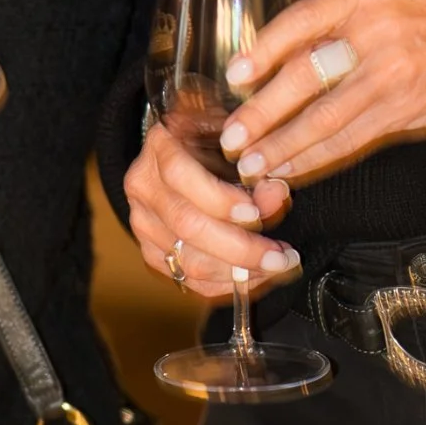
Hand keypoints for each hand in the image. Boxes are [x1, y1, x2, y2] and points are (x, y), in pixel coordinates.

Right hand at [127, 122, 301, 301]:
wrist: (187, 153)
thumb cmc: (217, 141)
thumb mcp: (239, 140)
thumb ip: (257, 167)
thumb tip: (275, 195)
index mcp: (161, 148)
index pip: (180, 176)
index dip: (219, 199)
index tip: (257, 213)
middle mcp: (144, 187)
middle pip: (187, 226)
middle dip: (241, 248)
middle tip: (281, 256)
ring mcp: (144, 223)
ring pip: (188, 262)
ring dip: (239, 271)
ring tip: (276, 265)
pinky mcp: (152, 251)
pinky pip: (188, 280)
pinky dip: (226, 284)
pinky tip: (255, 276)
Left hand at [216, 0, 425, 186]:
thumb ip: (341, 23)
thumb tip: (283, 58)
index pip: (298, 21)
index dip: (262, 52)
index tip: (235, 77)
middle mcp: (374, 30)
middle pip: (303, 76)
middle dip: (262, 113)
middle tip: (232, 137)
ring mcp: (391, 72)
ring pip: (324, 117)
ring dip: (284, 146)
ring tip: (253, 164)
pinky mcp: (406, 109)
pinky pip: (351, 139)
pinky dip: (317, 157)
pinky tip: (294, 168)